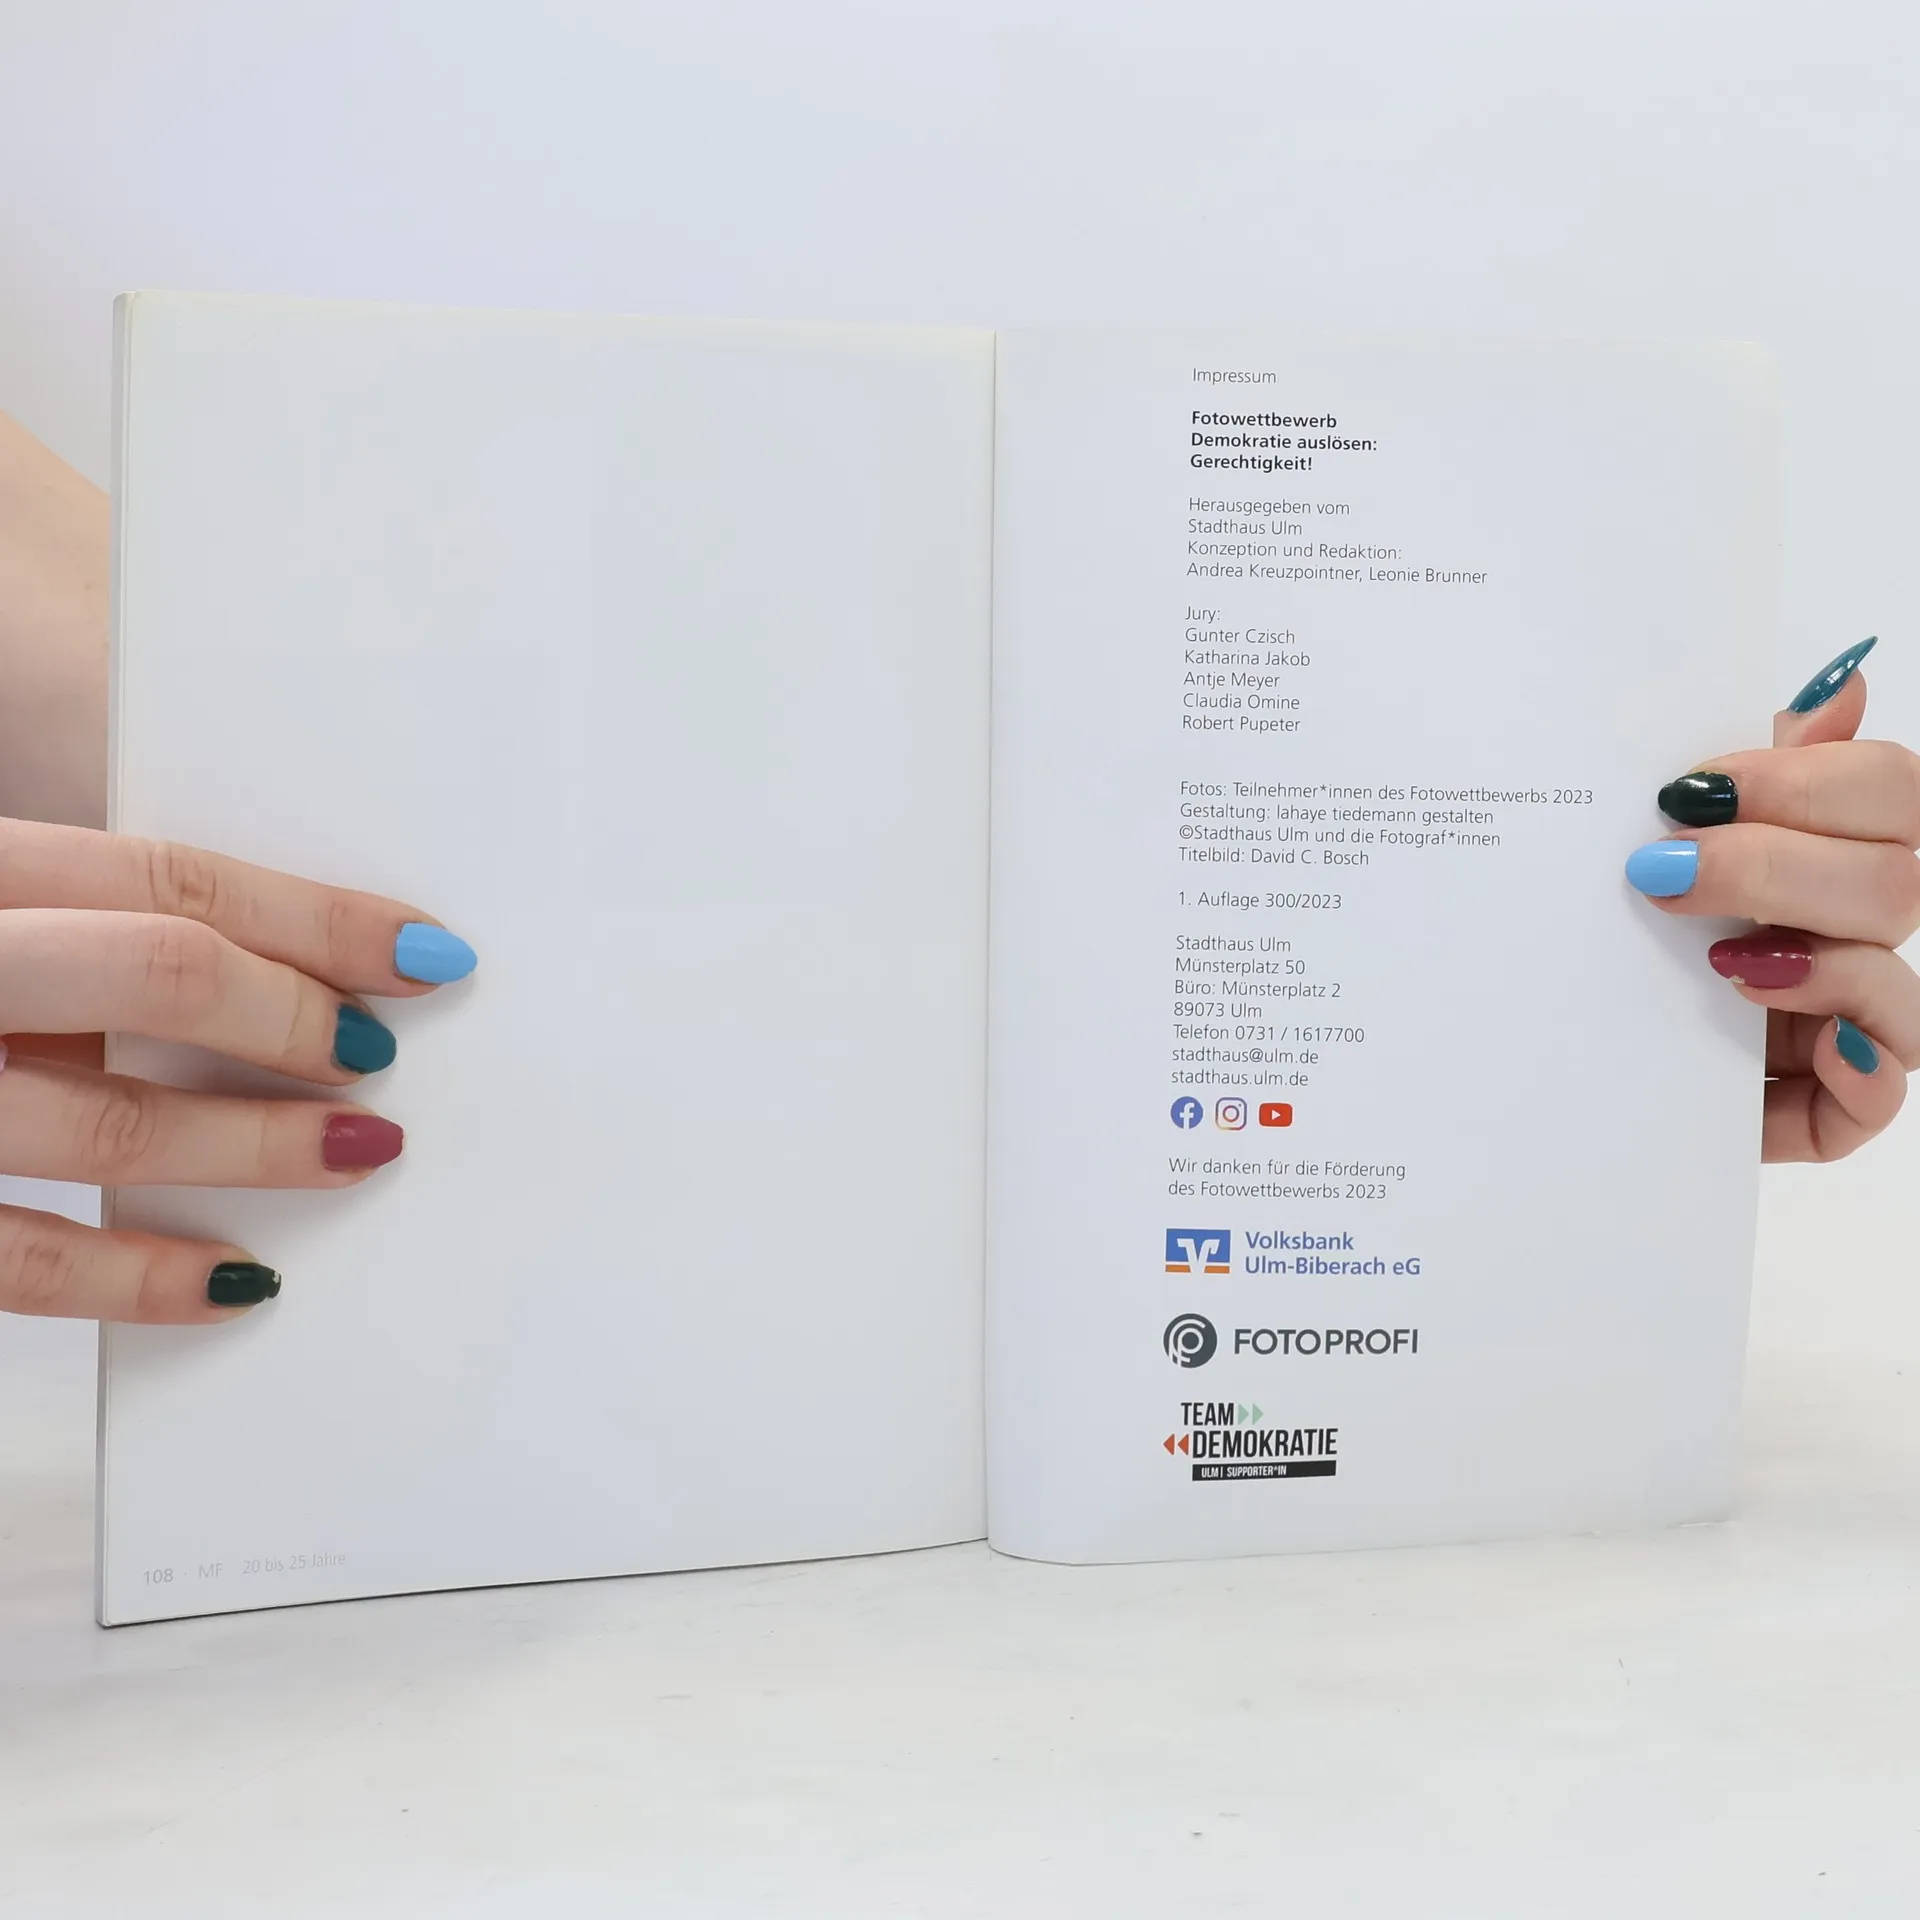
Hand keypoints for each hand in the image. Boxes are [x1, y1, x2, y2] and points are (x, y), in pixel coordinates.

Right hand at [0, 827, 475, 1320]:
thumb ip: (94, 922)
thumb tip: (286, 960)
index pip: (171, 880)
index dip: (317, 921)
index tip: (422, 954)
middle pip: (159, 974)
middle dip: (294, 1015)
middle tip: (378, 1057)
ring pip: (114, 1124)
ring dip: (257, 1146)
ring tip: (356, 1155)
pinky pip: (31, 1261)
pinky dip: (142, 1278)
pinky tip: (238, 1280)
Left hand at [1626, 638, 1915, 1160]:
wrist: (1535, 1051)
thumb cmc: (1600, 941)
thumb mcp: (1648, 843)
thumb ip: (1742, 771)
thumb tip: (1841, 683)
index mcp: (1818, 851)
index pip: (1887, 791)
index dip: (1807, 780)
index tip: (1691, 790)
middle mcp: (1844, 929)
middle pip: (1894, 876)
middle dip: (1775, 865)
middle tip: (1662, 872)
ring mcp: (1843, 1019)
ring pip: (1892, 971)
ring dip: (1810, 956)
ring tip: (1713, 959)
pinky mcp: (1825, 1106)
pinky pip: (1884, 1089)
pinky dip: (1848, 1062)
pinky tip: (1777, 1028)